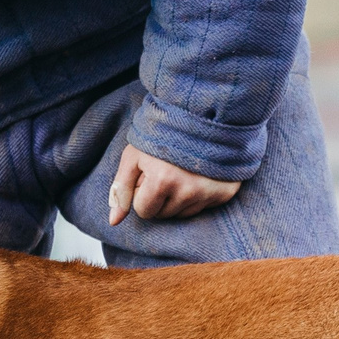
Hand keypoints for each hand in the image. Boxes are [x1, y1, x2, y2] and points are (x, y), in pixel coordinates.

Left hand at [107, 145, 241, 225]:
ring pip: (182, 214)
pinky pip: (202, 208)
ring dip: (177, 198)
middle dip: (159, 197)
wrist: (201, 116)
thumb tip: (114, 222)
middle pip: (163, 215)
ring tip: (181, 172)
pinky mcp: (225, 193)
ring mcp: (209, 193)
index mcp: (163, 180)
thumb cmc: (161, 135)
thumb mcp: (134, 157)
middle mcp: (189, 190)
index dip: (142, 192)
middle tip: (165, 170)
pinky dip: (196, 196)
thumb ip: (121, 189)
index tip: (150, 173)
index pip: (144, 211)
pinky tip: (197, 176)